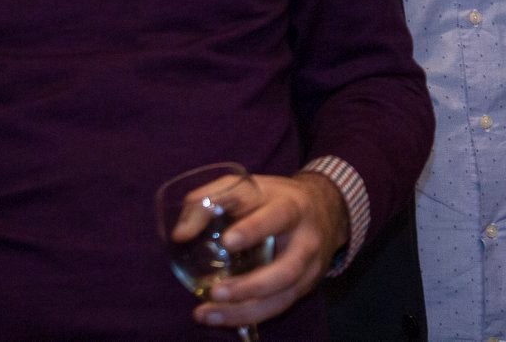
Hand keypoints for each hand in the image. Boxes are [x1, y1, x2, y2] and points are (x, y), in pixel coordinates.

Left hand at [194, 171, 346, 329]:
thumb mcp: (245, 186)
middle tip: (215, 292)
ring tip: (208, 313)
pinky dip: (249, 316)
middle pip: (286, 269)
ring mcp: (309, 268)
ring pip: (282, 297)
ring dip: (245, 311)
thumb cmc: (274, 197)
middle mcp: (306, 240)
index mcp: (292, 206)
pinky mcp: (306, 287)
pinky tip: (222, 318)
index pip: (277, 216)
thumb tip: (180, 234)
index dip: (254, 229)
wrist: (325, 209)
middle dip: (250, 286)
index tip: (227, 242)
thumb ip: (209, 200)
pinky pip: (279, 307)